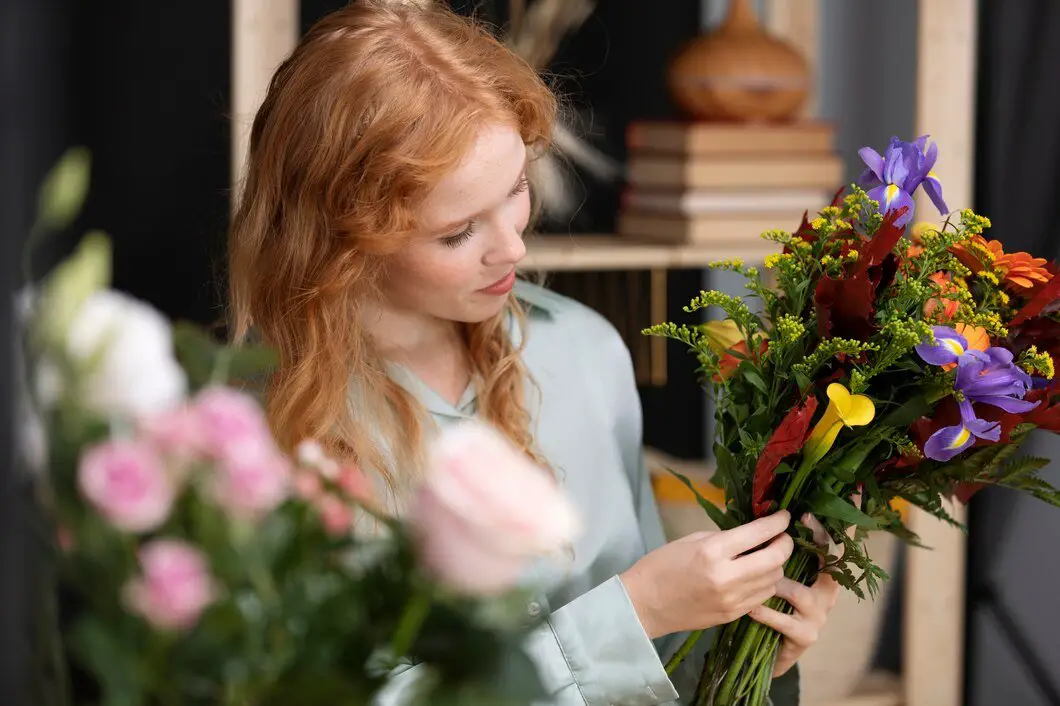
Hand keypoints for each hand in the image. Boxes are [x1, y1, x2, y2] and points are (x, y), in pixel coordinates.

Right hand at [619, 511, 792, 638]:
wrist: (644, 604)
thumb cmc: (662, 565)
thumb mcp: (691, 540)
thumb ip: (724, 537)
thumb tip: (752, 534)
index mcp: (713, 551)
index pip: (758, 533)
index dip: (777, 523)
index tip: (784, 516)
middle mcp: (727, 576)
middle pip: (775, 559)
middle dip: (785, 544)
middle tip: (782, 536)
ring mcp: (732, 599)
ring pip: (774, 580)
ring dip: (776, 565)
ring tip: (769, 555)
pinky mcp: (732, 615)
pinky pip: (762, 597)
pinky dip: (765, 583)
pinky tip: (757, 575)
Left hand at [748, 514, 839, 676]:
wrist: (767, 650)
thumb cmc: (768, 602)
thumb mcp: (773, 572)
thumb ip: (775, 550)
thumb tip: (764, 514)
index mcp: (821, 571)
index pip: (835, 542)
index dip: (837, 523)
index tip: (823, 500)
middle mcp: (827, 591)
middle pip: (831, 560)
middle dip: (819, 537)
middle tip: (801, 520)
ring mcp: (818, 614)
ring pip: (799, 591)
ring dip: (775, 582)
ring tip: (753, 574)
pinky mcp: (805, 635)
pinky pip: (784, 620)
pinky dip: (765, 612)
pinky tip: (750, 608)